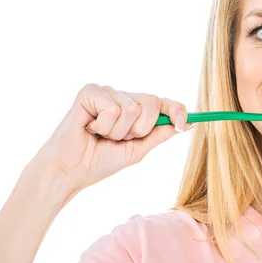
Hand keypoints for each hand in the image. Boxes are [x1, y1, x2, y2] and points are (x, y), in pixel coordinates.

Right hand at [30, 83, 194, 191]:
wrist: (71, 171)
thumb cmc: (100, 161)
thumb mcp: (138, 149)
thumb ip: (160, 134)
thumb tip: (190, 123)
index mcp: (135, 108)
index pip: (163, 102)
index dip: (177, 110)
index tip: (185, 125)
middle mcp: (122, 96)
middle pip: (152, 101)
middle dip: (141, 128)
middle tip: (119, 139)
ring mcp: (106, 92)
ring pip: (132, 107)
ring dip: (118, 131)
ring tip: (101, 135)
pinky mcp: (90, 91)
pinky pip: (113, 108)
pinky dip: (104, 125)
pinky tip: (90, 128)